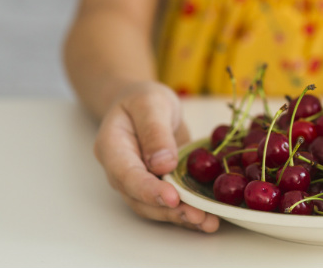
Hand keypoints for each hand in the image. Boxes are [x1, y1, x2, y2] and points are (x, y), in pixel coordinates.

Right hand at [94, 82, 219, 231]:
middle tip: (198, 216)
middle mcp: (122, 172)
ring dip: (181, 217)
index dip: (148, 190)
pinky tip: (209, 219)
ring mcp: (139, 182)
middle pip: (140, 199)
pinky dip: (189, 212)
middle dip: (170, 211)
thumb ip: (155, 131)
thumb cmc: (143, 100)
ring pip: (155, 207)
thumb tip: (163, 164)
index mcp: (112, 148)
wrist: (144, 105)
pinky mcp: (158, 186)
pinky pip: (170, 203)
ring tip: (208, 223)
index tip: (171, 198)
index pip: (127, 175)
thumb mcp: (150, 103)